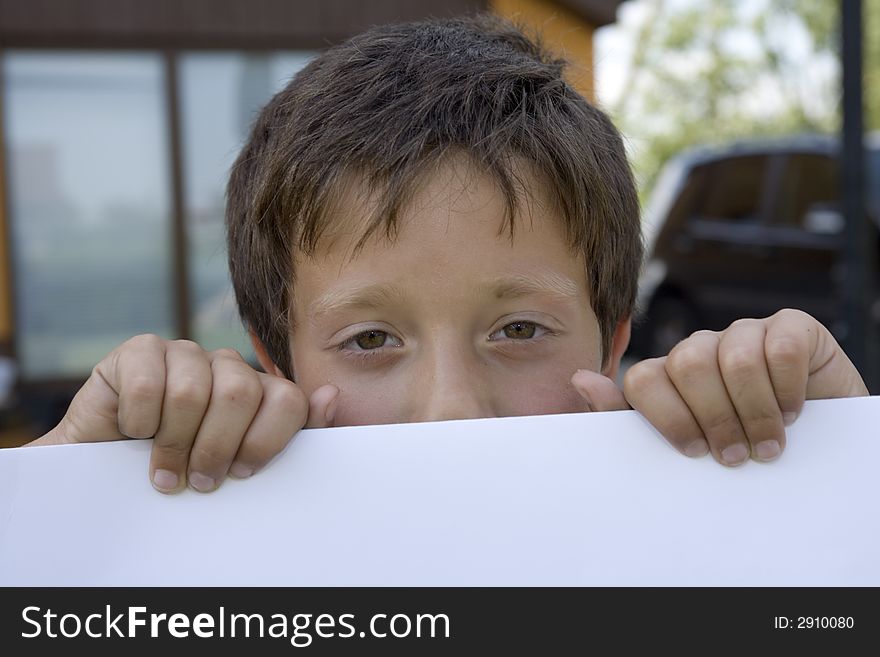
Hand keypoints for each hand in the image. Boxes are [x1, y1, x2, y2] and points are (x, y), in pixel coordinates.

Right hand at [29, 334, 338, 491]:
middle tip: (197, 480)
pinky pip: (149, 381)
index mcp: (259, 392)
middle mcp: (226, 367)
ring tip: (164, 471)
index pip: (288, 400)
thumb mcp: (239, 467)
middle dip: (215, 448)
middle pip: (241, 393)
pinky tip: (135, 432)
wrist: (109, 473)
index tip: (239, 473)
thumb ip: (293, 437)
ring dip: (173, 443)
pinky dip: (140, 419)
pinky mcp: (140, 351)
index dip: (264, 441)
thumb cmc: (184, 471)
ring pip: (193, 390)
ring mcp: (185, 353)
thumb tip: (331, 395)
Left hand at [571, 309, 868, 465]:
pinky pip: (780, 348)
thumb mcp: (688, 445)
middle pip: (686, 365)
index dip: (667, 418)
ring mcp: (746, 333)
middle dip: (714, 420)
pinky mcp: (792, 327)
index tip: (694, 453)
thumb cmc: (744, 448)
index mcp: (671, 374)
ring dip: (755, 413)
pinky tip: (795, 411)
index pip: (643, 378)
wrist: (821, 444)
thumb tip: (579, 379)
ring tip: (770, 445)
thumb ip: (627, 419)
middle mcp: (703, 348)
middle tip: (735, 456)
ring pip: (733, 358)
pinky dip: (788, 388)